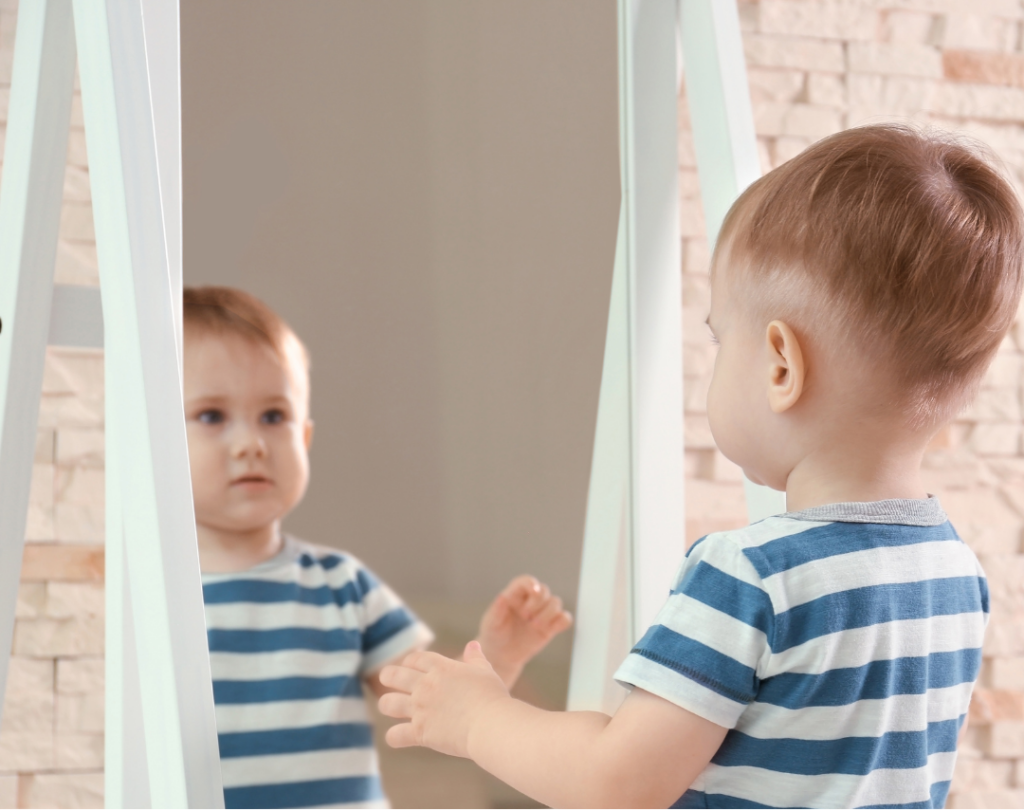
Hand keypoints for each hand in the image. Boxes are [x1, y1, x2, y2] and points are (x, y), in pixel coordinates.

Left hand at [378, 641, 510, 758]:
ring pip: (387, 703)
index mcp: (440, 668)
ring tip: (391, 707)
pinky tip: (398, 737)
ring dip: (387, 704)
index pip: (415, 658)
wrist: (491, 724)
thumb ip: (476, 658)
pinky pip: (395, 735)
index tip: (410, 666)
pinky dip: (394, 737)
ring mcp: (420, 708)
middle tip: (389, 680)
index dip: (409, 661)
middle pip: (393, 675)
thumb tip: (473, 645)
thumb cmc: (492, 696)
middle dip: (388, 676)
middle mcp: (425, 686)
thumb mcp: (485, 671)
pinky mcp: (420, 732)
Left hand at [477, 575, 572, 686]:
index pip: (527, 582)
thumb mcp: (491, 622)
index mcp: (515, 594)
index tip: (534, 591)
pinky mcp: (551, 626)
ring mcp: (542, 613)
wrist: (501, 654)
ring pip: (556, 602)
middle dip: (538, 603)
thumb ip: (497, 609)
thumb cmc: (494, 634)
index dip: (532, 584)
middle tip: (526, 616)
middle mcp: (530, 601)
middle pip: (544, 590)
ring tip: (535, 625)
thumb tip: (502, 597)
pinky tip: (550, 629)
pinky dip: (563, 621)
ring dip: (548, 613)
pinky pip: (565, 619)